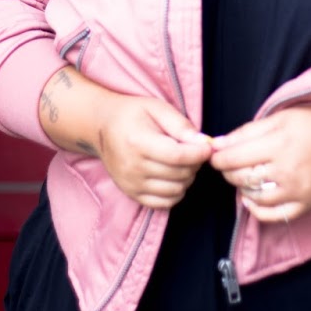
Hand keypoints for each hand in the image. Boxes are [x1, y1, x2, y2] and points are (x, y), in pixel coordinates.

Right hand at [38, 66, 212, 208]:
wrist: (101, 126)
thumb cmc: (132, 114)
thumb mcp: (157, 108)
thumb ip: (180, 124)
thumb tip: (203, 142)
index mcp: (139, 143)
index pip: (177, 156)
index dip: (198, 154)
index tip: (208, 147)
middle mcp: (133, 167)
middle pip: (179, 174)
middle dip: (195, 163)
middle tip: (194, 151)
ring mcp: (131, 183)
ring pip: (175, 190)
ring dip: (187, 178)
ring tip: (184, 162)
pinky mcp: (132, 193)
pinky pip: (164, 203)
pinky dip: (176, 193)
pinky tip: (175, 177)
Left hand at [208, 107, 310, 222]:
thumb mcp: (283, 117)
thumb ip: (248, 131)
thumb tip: (217, 144)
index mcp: (279, 143)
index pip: (233, 157)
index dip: (218, 157)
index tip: (216, 154)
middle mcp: (286, 170)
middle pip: (241, 177)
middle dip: (228, 170)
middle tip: (230, 163)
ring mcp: (296, 191)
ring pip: (253, 197)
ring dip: (241, 188)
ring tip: (245, 176)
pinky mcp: (305, 205)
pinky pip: (272, 216)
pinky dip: (256, 209)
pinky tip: (253, 198)